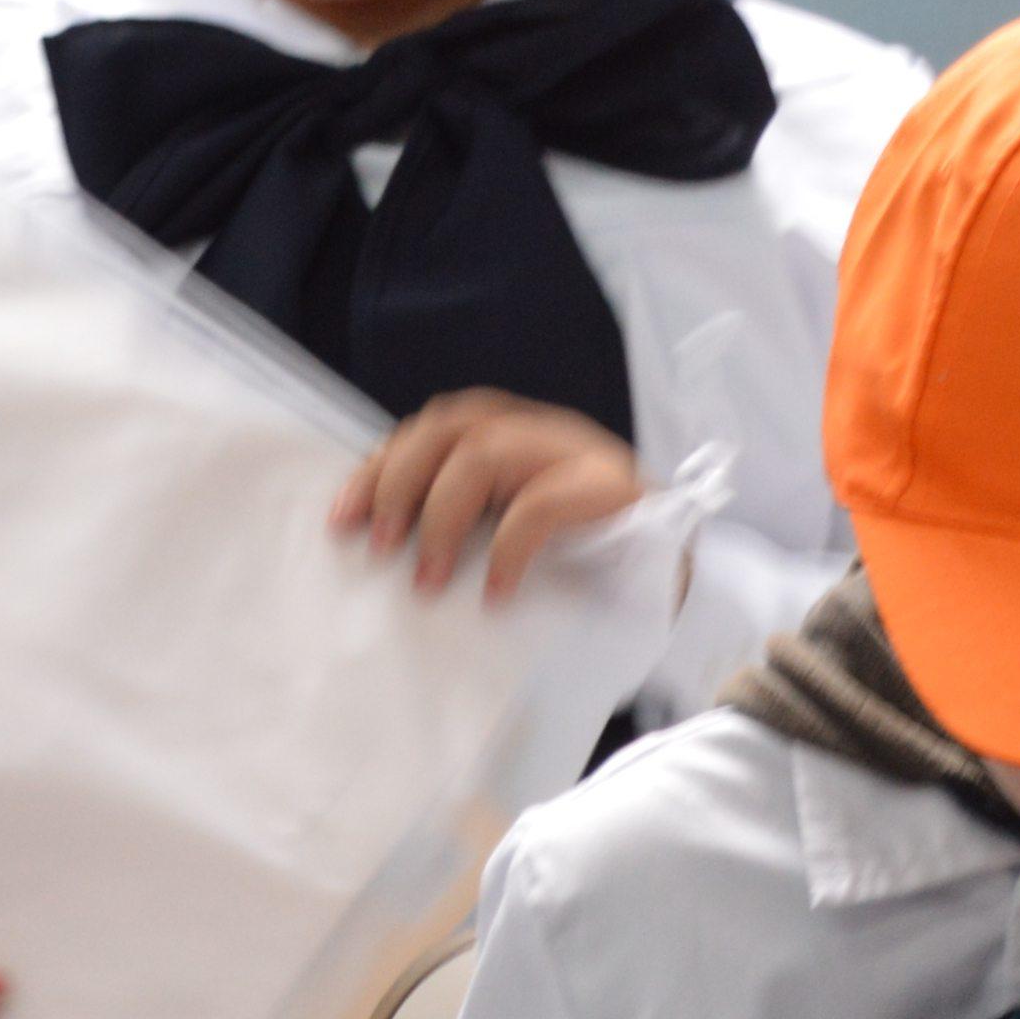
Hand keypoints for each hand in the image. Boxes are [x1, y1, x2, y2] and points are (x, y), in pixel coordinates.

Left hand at [338, 393, 645, 602]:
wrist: (679, 577)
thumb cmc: (587, 561)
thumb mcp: (511, 531)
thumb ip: (466, 518)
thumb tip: (381, 544)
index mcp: (513, 434)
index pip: (431, 429)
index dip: (380, 467)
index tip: (341, 519)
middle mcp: (542, 431)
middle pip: (453, 426)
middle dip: (401, 482)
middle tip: (378, 547)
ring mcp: (580, 452)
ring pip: (489, 452)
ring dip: (442, 515)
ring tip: (427, 579)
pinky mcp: (614, 488)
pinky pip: (544, 504)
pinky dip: (508, 548)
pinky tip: (494, 592)